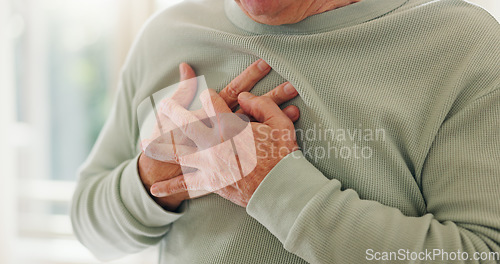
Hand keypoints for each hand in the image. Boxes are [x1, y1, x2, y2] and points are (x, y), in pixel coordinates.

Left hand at [138, 59, 298, 209]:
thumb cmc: (283, 154)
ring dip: (161, 147)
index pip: (211, 101)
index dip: (209, 95)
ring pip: (179, 153)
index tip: (208, 95)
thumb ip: (261, 104)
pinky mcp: (211, 183)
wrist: (281, 189)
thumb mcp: (279, 122)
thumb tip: (244, 97)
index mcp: (230, 126)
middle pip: (186, 123)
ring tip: (144, 144)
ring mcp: (209, 164)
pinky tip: (155, 190)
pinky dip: (170, 188)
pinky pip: (187, 185)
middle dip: (172, 111)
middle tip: (161, 105)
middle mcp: (213, 144)